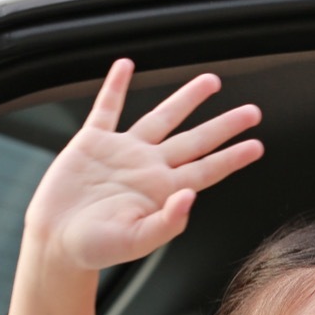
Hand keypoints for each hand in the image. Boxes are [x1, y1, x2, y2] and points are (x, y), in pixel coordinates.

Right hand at [26, 58, 263, 269]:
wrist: (57, 242)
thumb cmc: (96, 249)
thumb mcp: (135, 242)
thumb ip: (167, 222)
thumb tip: (191, 196)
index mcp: (162, 190)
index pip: (207, 169)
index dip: (233, 157)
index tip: (257, 145)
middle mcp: (148, 167)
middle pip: (195, 139)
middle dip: (224, 125)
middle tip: (253, 112)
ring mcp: (122, 151)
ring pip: (162, 117)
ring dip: (186, 99)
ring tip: (211, 81)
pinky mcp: (92, 142)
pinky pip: (107, 108)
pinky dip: (115, 86)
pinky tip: (126, 66)